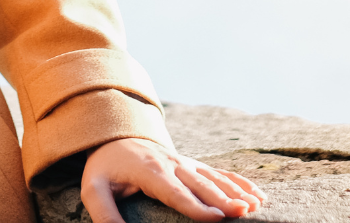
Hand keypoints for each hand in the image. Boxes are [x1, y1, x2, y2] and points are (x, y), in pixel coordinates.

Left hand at [82, 137, 265, 221]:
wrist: (111, 135)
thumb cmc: (104, 167)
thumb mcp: (93, 189)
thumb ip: (104, 213)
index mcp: (150, 171)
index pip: (176, 192)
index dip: (196, 206)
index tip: (217, 217)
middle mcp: (170, 164)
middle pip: (200, 184)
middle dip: (223, 199)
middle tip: (244, 212)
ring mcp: (183, 161)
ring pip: (213, 177)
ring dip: (235, 190)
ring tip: (255, 204)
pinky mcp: (190, 163)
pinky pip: (217, 171)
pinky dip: (237, 182)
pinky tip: (256, 194)